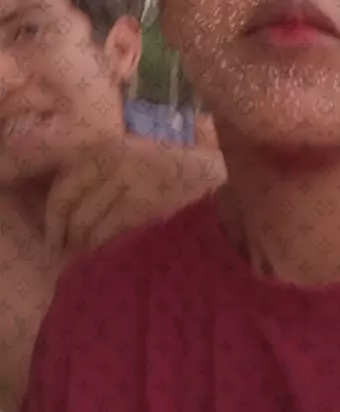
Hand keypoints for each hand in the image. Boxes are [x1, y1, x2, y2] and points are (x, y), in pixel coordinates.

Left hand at [43, 135, 225, 254]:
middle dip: (66, 238)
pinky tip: (109, 259)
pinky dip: (105, 249)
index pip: (63, 187)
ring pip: (89, 224)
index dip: (52, 219)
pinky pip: (111, 232)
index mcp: (107, 149)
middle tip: (67, 258)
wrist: (215, 171)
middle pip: (72, 208)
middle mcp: (114, 160)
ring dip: (84, 249)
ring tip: (88, 263)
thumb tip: (67, 213)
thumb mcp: (134, 157)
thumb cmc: (173, 168)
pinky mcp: (146, 201)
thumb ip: (103, 173)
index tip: (53, 240)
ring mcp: (131, 180)